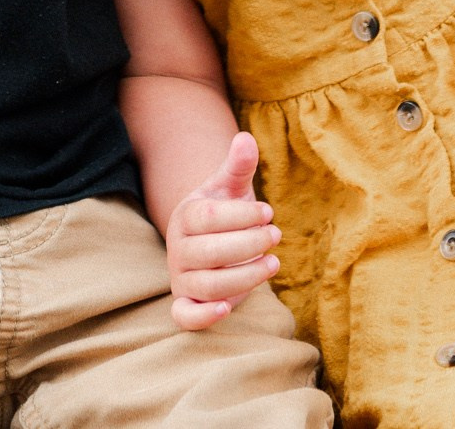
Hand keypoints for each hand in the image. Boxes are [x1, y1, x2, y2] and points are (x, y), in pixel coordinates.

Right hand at [165, 132, 282, 329]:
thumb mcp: (232, 188)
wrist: (213, 243)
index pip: (209, 217)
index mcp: (185, 216)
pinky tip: (226, 309)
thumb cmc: (225, 214)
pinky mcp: (186, 304)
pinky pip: (184, 316)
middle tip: (276, 235)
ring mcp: (180, 278)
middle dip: (248, 244)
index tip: (269, 213)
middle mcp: (178, 248)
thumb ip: (238, 166)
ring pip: (207, 285)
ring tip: (273, 263)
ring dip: (244, 276)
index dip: (243, 216)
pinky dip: (202, 317)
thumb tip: (246, 138)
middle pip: (209, 252)